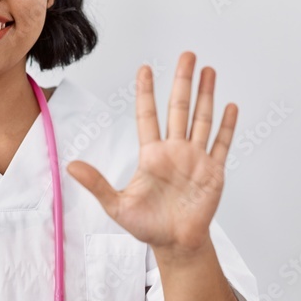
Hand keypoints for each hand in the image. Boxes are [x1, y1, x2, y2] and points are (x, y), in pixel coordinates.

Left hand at [66, 52, 237, 253]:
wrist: (175, 244)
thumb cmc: (147, 226)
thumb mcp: (117, 205)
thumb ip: (97, 184)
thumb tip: (70, 167)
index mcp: (152, 155)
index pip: (148, 115)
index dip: (147, 92)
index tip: (146, 68)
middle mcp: (175, 151)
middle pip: (179, 108)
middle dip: (183, 81)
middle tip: (187, 55)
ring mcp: (196, 159)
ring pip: (201, 119)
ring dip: (206, 95)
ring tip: (209, 70)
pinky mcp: (213, 172)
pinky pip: (221, 144)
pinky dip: (227, 126)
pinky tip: (229, 105)